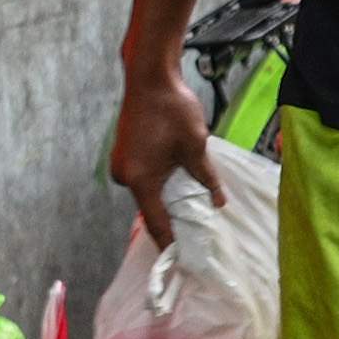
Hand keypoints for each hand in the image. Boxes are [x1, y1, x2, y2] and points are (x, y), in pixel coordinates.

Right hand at [108, 60, 223, 247]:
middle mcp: (124, 176)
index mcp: (140, 180)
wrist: (151, 77)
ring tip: (188, 212)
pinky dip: (158, 182)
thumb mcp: (196, 147)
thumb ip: (206, 178)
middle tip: (192, 237)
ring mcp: (120, 164)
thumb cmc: (173, 110)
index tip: (180, 260)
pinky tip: (175, 185)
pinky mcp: (123, 153)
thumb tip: (218, 202)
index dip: (169, 241)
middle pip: (150, 207)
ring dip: (165, 198)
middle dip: (170, 219)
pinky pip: (142, 176)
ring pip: (147, 191)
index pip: (156, 221)